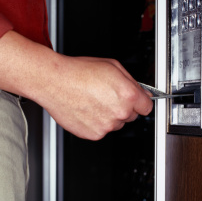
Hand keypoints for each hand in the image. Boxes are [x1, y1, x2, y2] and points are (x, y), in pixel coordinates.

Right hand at [0, 31, 152, 140]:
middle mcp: (119, 113)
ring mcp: (106, 126)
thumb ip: (131, 81)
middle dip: (123, 108)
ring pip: (115, 124)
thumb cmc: (79, 72)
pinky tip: (86, 109)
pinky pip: (100, 131)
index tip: (136, 101)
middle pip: (131, 117)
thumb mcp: (112, 66)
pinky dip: (95, 123)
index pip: (147, 107)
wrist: (55, 82)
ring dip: (108, 116)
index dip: (140, 102)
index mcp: (128, 95)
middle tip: (107, 96)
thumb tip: (141, 92)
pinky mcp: (93, 134)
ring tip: (92, 101)